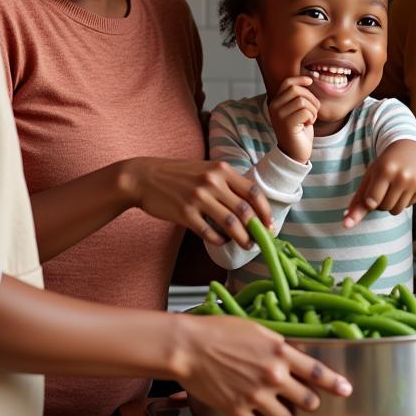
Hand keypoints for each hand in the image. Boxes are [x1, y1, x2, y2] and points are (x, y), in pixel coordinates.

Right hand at [119, 158, 272, 248]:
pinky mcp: (185, 213)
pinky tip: (222, 242)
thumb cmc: (178, 175)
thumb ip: (226, 182)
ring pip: (230, 223)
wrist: (144, 177)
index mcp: (221, 169)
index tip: (270, 224)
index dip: (265, 210)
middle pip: (244, 210)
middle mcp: (212, 182)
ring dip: (242, 238)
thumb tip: (249, 205)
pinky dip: (219, 240)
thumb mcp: (205, 169)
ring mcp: (198, 197)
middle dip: (257, 229)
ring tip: (247, 245)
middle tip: (262, 240)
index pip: (252, 191)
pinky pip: (209, 232)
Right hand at [172, 314, 352, 415]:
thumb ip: (277, 345)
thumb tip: (290, 354)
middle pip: (307, 400)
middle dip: (307, 401)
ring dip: (283, 415)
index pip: (317, 371)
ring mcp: (256, 395)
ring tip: (273, 406)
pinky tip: (248, 410)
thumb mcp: (257, 330)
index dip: (335, 383)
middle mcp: (273, 375)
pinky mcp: (238, 410)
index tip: (346, 390)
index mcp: (279, 352)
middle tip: (301, 398)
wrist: (190, 347)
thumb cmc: (219, 331)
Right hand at [267, 76, 318, 162]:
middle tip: (314, 110)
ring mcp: (279, 115)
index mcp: (275, 102)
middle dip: (311, 98)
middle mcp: (274, 107)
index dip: (300, 79)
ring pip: (302, 101)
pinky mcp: (287, 124)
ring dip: (313, 109)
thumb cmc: (299, 131)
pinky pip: (305, 111)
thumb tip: (308, 79)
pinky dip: (312, 117)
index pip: (287, 83)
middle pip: (296, 90)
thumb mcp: (297, 111)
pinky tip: (308, 124)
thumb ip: (298, 97)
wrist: (294, 153)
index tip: (310, 80)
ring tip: (311, 119)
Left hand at [343, 140, 415, 227]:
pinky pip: (407, 206)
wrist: (409, 149)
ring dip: (391, 204)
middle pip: (384, 207)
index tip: (370, 198)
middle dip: (380, 202)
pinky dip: (402, 201)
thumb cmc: (384, 164)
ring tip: (391, 189)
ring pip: (396, 210)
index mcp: (385, 170)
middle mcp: (401, 175)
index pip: (372, 201)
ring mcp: (414, 181)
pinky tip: (403, 188)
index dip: (370, 202)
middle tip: (381, 189)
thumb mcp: (369, 177)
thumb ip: (358, 201)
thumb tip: (347, 223)